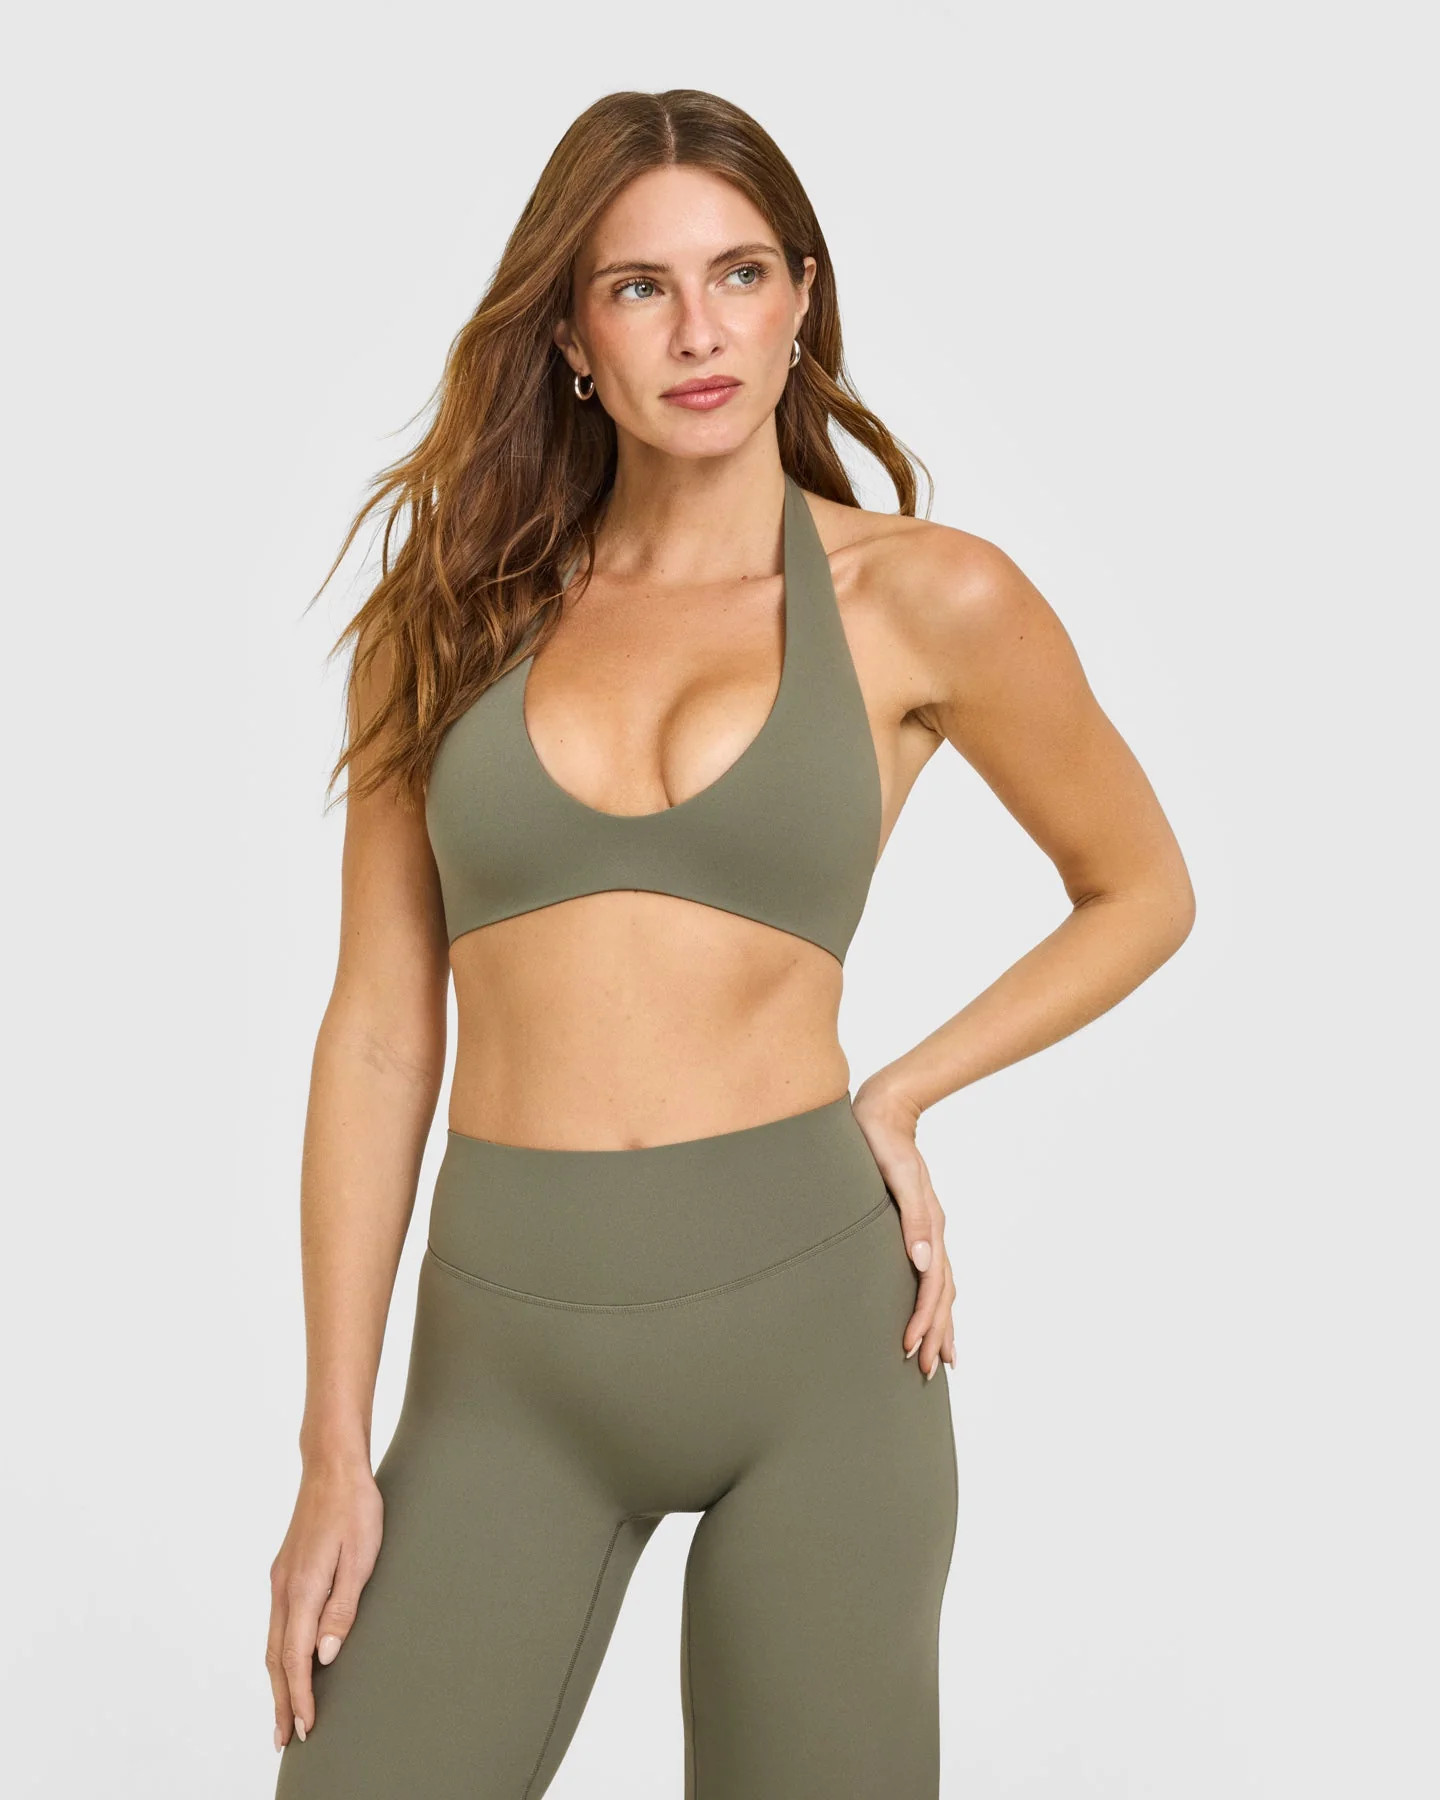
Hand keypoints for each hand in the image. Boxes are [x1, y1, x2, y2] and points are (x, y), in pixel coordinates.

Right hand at [266, 1461, 383, 1750]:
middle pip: (276, 1658)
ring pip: (273, 1642)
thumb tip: (325, 1656)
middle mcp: (283, 1588)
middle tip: (284, 1740)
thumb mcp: (362, 1556)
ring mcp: (280, 1579)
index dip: (300, 1696)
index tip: (303, 1728)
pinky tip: (287, 1663)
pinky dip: (278, 1653)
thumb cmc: (355, 1507)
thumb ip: (343, 1607)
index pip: (297, 1657)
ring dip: (278, 1681)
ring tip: (283, 1712)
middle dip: (281, 1701)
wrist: (332, 1465)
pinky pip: (277, 1624)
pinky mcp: (285, 1570)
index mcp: (302, 1588)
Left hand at [850, 1080, 955, 1379]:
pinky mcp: (913, 1225)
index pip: (932, 1286)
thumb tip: (921, 1261)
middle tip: (927, 1370)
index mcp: (929, 1226)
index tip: (910, 1349)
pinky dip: (933, 1298)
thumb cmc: (882, 1143)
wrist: (883, 1113)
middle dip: (936, 1333)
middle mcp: (931, 1233)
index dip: (924, 1319)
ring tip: (938, 1355)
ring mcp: (926, 1230)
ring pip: (940, 1288)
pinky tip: (927, 1309)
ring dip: (939, 1323)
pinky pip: (930, 1272)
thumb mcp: (898, 1176)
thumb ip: (913, 1217)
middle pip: (942, 1294)